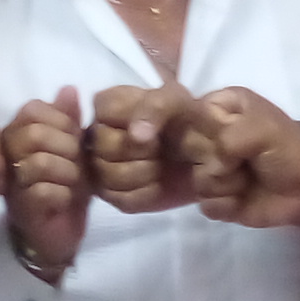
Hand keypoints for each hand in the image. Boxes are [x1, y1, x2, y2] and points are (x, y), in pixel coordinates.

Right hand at [0, 87, 88, 281]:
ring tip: (72, 184)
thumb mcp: (73, 146)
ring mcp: (10, 182)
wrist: (60, 233)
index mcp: (17, 133)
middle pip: (35, 134)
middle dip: (68, 149)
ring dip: (68, 173)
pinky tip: (64, 201)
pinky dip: (63, 195)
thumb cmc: (65, 185)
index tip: (75, 139)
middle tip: (77, 165)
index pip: (33, 108)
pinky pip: (43, 191)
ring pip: (40, 162)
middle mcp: (6, 154)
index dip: (61, 122)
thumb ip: (68, 118)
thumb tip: (68, 88)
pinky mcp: (19, 208)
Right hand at [87, 83, 200, 213]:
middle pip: (103, 149)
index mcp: (106, 106)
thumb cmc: (186, 121)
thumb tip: (136, 137)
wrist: (204, 155)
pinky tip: (159, 182)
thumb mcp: (176, 101)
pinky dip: (148, 193)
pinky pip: (123, 199)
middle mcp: (96, 136)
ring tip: (162, 164)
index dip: (133, 121)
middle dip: (141, 151)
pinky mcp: (112, 195)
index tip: (154, 125)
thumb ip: (154, 107)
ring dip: (146, 172)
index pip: (102, 113)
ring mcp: (100, 168)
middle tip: (161, 147)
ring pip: (110, 176)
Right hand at [177, 88, 299, 227]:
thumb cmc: (290, 151)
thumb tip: (213, 161)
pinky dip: (227, 204)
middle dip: (216, 160)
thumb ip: (229, 135)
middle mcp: (209, 134)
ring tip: (248, 179)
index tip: (224, 139)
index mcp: (218, 107)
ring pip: (194, 180)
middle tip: (242, 161)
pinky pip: (204, 204)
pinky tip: (244, 197)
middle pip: (183, 149)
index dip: (202, 133)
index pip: (183, 116)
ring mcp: (209, 166)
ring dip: (226, 184)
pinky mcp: (214, 196)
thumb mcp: (262, 129)